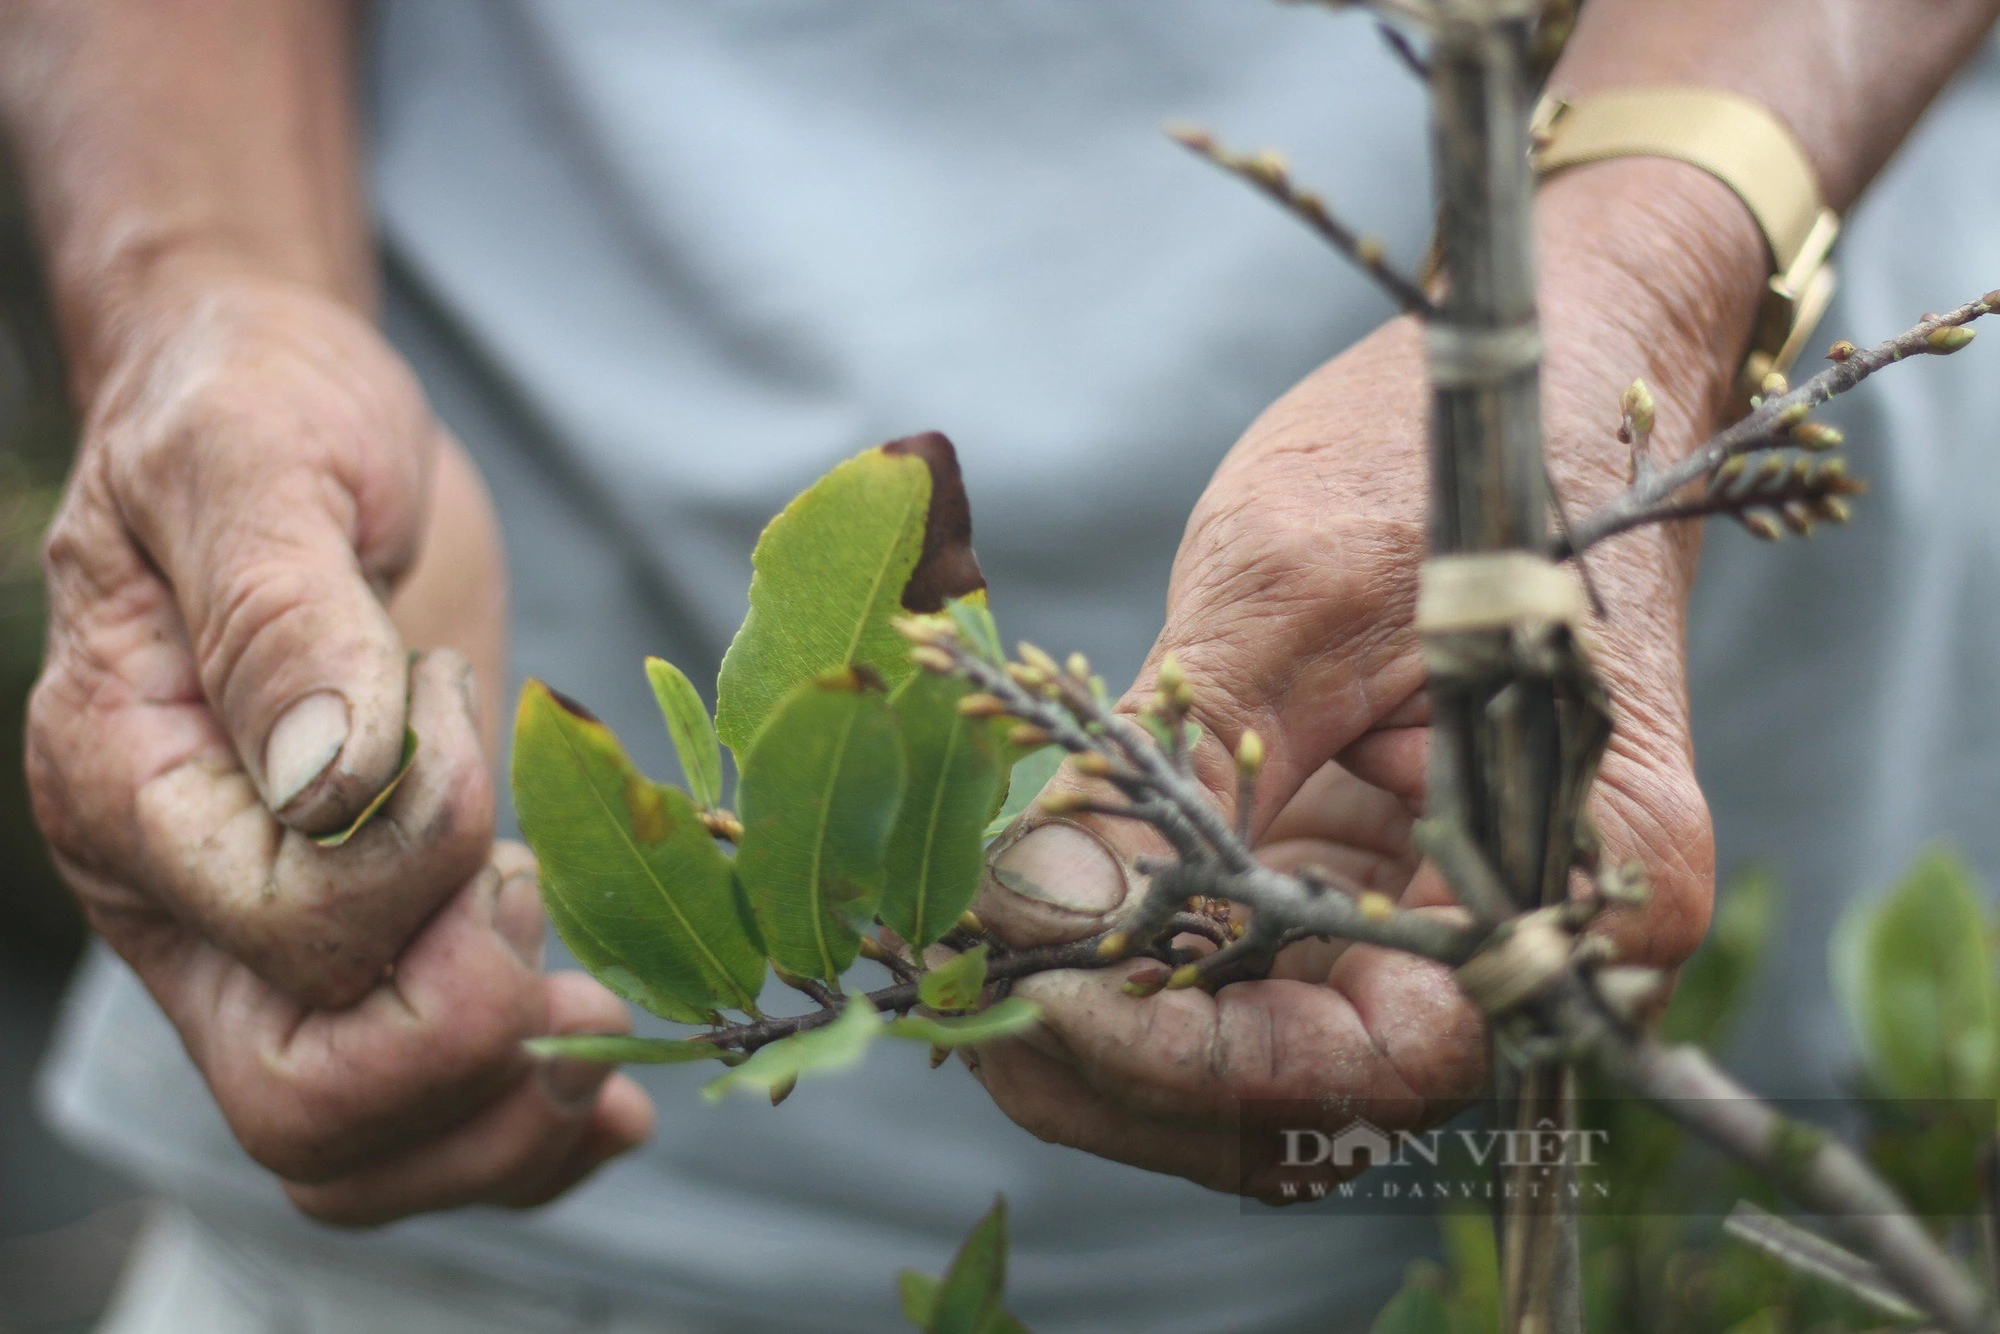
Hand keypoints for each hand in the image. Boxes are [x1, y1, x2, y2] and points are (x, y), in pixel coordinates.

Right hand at [26, 268, 650, 1222]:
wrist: (286, 420)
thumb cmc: (258, 411)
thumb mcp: (259, 459)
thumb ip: (281, 615)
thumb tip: (331, 779)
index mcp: (136, 788)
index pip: (295, 930)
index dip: (427, 856)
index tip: (452, 704)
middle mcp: (187, 902)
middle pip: (304, 1104)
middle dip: (468, 1039)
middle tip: (543, 906)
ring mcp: (268, 943)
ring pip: (356, 1153)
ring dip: (502, 1124)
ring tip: (607, 1029)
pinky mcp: (365, 943)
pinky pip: (415, 1121)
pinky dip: (520, 1139)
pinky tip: (610, 1098)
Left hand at [971, 163, 1752, 1198]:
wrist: (1538, 374)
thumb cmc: (1455, 449)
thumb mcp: (1299, 581)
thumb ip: (1178, 758)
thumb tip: (1038, 905)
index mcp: (1579, 883)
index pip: (1376, 1062)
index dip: (1198, 1061)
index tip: (1043, 997)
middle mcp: (1520, 941)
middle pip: (1306, 1101)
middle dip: (1119, 1066)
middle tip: (963, 990)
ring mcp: (1431, 921)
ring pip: (1257, 1067)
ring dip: (1106, 1036)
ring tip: (972, 960)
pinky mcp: (1359, 884)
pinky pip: (1242, 981)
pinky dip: (1129, 972)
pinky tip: (1031, 914)